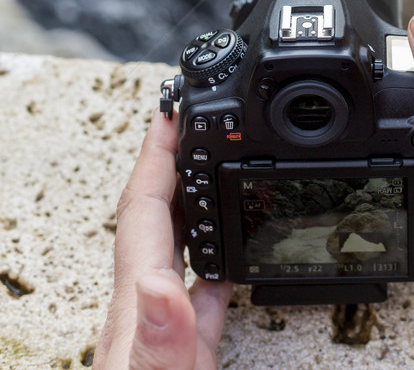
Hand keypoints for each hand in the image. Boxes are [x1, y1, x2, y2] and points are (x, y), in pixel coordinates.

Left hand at [93, 109, 231, 369]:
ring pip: (176, 245)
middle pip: (157, 213)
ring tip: (210, 164)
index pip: (145, 209)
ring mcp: (167, 326)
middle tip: (191, 119)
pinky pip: (199, 288)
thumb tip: (157, 282)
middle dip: (173, 160)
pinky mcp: (186, 350)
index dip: (158, 155)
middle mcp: (148, 306)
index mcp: (140, 305)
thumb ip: (160, 341)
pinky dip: (215, 261)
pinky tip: (228, 258)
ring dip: (191, 200)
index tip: (171, 111)